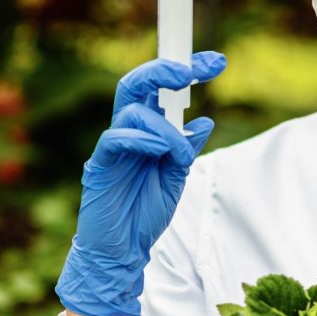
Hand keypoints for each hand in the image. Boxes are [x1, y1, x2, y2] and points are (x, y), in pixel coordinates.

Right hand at [55, 51, 226, 315]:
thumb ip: (186, 150)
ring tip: (179, 152)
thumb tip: (204, 122)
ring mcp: (112, 147)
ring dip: (164, 126)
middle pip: (137, 83)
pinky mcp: (100, 165)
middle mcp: (128, 133)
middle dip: (165, 70)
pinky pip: (115, 138)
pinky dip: (141, 139)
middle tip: (193, 71)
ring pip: (132, 110)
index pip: (161, 90)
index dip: (187, 71)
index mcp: (146, 132)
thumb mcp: (175, 179)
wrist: (121, 253)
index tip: (217, 62)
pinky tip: (159, 150)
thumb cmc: (143, 217)